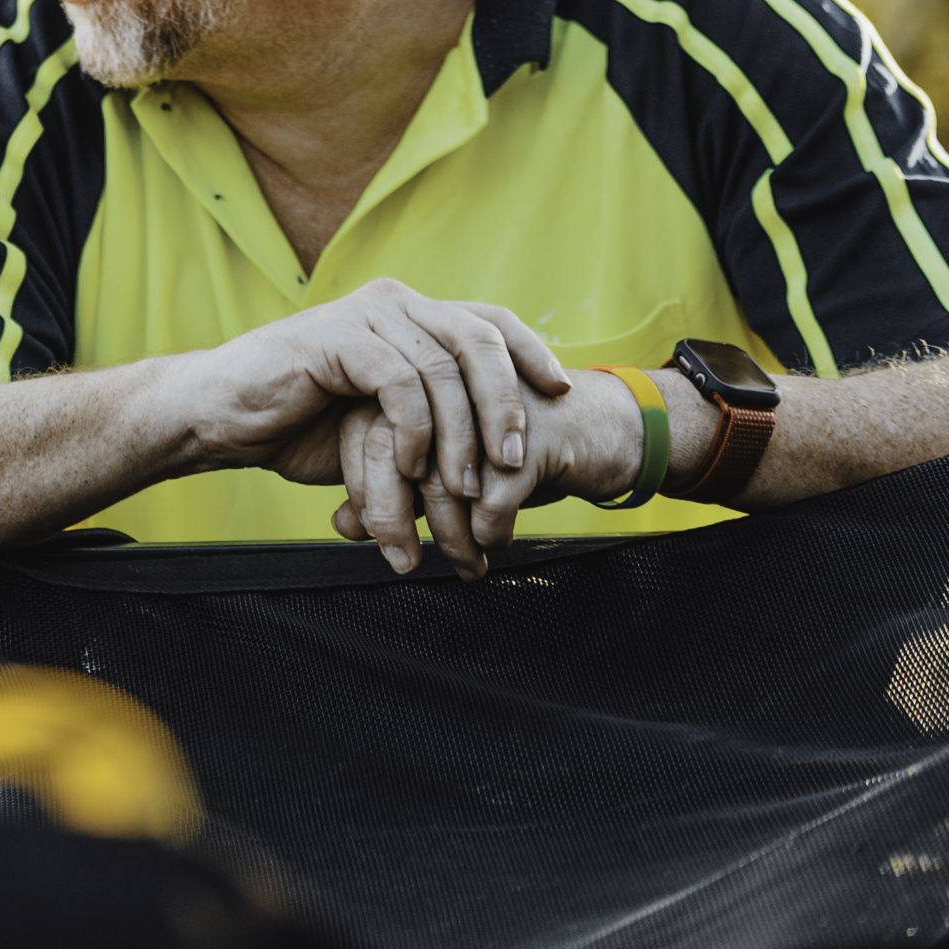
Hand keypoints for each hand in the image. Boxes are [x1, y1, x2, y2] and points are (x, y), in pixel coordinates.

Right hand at [164, 278, 570, 505]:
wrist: (222, 419)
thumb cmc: (299, 424)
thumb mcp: (382, 422)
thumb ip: (432, 416)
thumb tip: (503, 453)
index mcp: (408, 315)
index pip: (489, 321)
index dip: (532, 352)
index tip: (561, 393)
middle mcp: (393, 303)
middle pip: (479, 339)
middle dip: (507, 402)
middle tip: (515, 460)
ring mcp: (364, 316)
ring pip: (444, 369)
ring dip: (462, 437)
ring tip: (465, 487)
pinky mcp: (336, 338)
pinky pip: (400, 384)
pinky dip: (414, 432)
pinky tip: (410, 468)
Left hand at [329, 370, 650, 576]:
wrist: (606, 428)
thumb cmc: (514, 448)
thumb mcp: (451, 468)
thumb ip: (395, 489)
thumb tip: (342, 525)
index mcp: (419, 383)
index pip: (362, 432)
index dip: (363, 491)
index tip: (375, 537)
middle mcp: (449, 385)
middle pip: (393, 451)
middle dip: (393, 518)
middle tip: (405, 562)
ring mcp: (491, 405)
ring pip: (443, 480)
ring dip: (450, 537)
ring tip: (464, 565)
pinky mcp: (535, 434)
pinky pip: (495, 496)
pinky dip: (491, 529)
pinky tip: (496, 540)